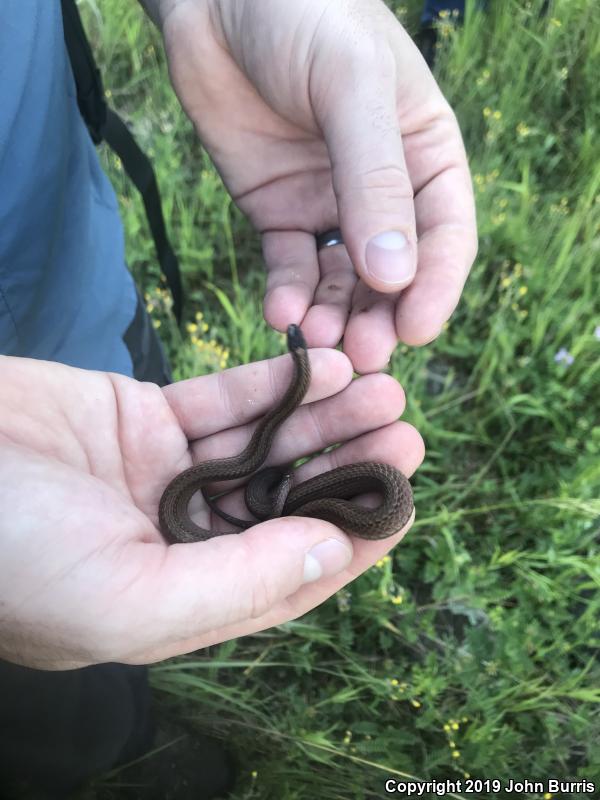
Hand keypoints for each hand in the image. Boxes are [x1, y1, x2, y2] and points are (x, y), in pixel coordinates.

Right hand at [0, 351, 422, 668]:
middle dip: (347, 469)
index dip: (351, 542)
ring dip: (324, 420)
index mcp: (179, 599)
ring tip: (384, 390)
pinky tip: (323, 367)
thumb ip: (236, 584)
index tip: (403, 504)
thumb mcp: (123, 597)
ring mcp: (163, 477)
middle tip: (407, 434)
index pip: (287, 577)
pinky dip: (273, 385)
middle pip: (286, 504)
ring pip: (264, 447)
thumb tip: (334, 554)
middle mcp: (180, 540)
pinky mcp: (144, 419)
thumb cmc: (8, 553)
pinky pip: (222, 401)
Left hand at [157, 0, 476, 371]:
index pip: (446, 234)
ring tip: (317, 344)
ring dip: (333, 316)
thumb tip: (394, 274)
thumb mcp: (351, 86)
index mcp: (426, 154)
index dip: (436, 286)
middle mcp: (383, 190)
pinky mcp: (278, 214)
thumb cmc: (302, 17)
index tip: (417, 330)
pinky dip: (287, 294)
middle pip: (393, 272)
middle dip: (381, 316)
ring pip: (342, 280)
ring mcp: (330, 205)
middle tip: (362, 354)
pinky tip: (280, 312)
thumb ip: (374, 178)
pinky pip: (290, 266)